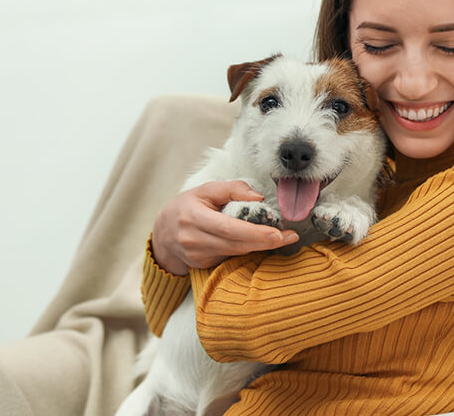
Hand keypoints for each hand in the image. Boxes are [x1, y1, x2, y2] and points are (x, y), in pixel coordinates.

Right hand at [151, 181, 299, 275]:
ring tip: (282, 238)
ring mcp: (197, 256)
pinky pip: (230, 257)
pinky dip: (246, 250)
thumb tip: (258, 197)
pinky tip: (259, 242)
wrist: (163, 233)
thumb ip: (232, 189)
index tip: (277, 233)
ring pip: (236, 252)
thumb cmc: (187, 207)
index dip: (254, 233)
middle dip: (265, 242)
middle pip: (236, 244)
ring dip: (260, 246)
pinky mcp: (203, 265)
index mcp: (193, 217)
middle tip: (290, 237)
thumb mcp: (204, 190)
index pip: (228, 228)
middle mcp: (193, 239)